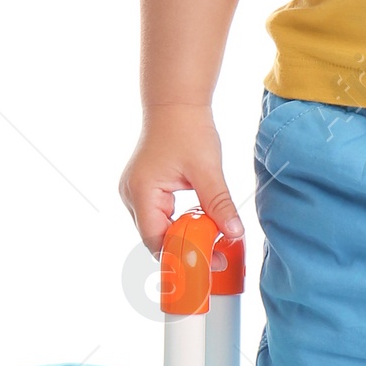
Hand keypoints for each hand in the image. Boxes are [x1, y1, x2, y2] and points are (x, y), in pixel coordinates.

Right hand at [119, 103, 243, 256]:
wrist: (176, 103)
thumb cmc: (188, 129)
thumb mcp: (207, 169)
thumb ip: (219, 204)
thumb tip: (234, 233)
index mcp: (142, 192)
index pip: (156, 240)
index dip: (181, 254)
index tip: (209, 262)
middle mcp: (132, 195)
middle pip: (155, 238)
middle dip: (184, 249)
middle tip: (215, 255)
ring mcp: (135, 193)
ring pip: (158, 229)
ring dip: (182, 236)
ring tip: (210, 241)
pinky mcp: (145, 189)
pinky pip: (159, 216)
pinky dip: (178, 223)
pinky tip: (199, 224)